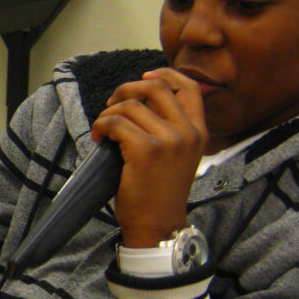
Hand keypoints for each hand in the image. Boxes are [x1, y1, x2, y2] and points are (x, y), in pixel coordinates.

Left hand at [90, 68, 207, 247]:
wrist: (158, 224)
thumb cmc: (161, 192)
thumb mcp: (178, 155)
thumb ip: (170, 128)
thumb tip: (139, 101)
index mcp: (199, 130)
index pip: (189, 87)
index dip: (164, 74)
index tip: (144, 76)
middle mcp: (187, 131)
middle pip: (155, 87)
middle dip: (126, 89)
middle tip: (112, 105)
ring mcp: (168, 139)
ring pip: (129, 105)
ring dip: (108, 113)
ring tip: (103, 131)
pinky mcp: (146, 149)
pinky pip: (115, 122)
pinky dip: (101, 126)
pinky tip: (99, 139)